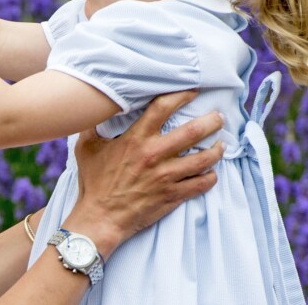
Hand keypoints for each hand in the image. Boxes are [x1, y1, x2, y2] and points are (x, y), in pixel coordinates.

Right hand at [74, 90, 223, 250]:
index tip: (193, 91)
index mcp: (135, 139)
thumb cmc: (93, 181)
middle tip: (219, 117)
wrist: (100, 217)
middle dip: (211, 121)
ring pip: (203, 159)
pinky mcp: (172, 196)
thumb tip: (96, 108)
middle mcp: (154, 155)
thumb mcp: (86, 147)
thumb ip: (93, 125)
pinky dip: (210, 177)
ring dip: (216, 150)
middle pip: (192, 131)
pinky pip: (201, 184)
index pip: (162, 108)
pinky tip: (212, 172)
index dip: (181, 95)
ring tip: (221, 144)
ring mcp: (166, 177)